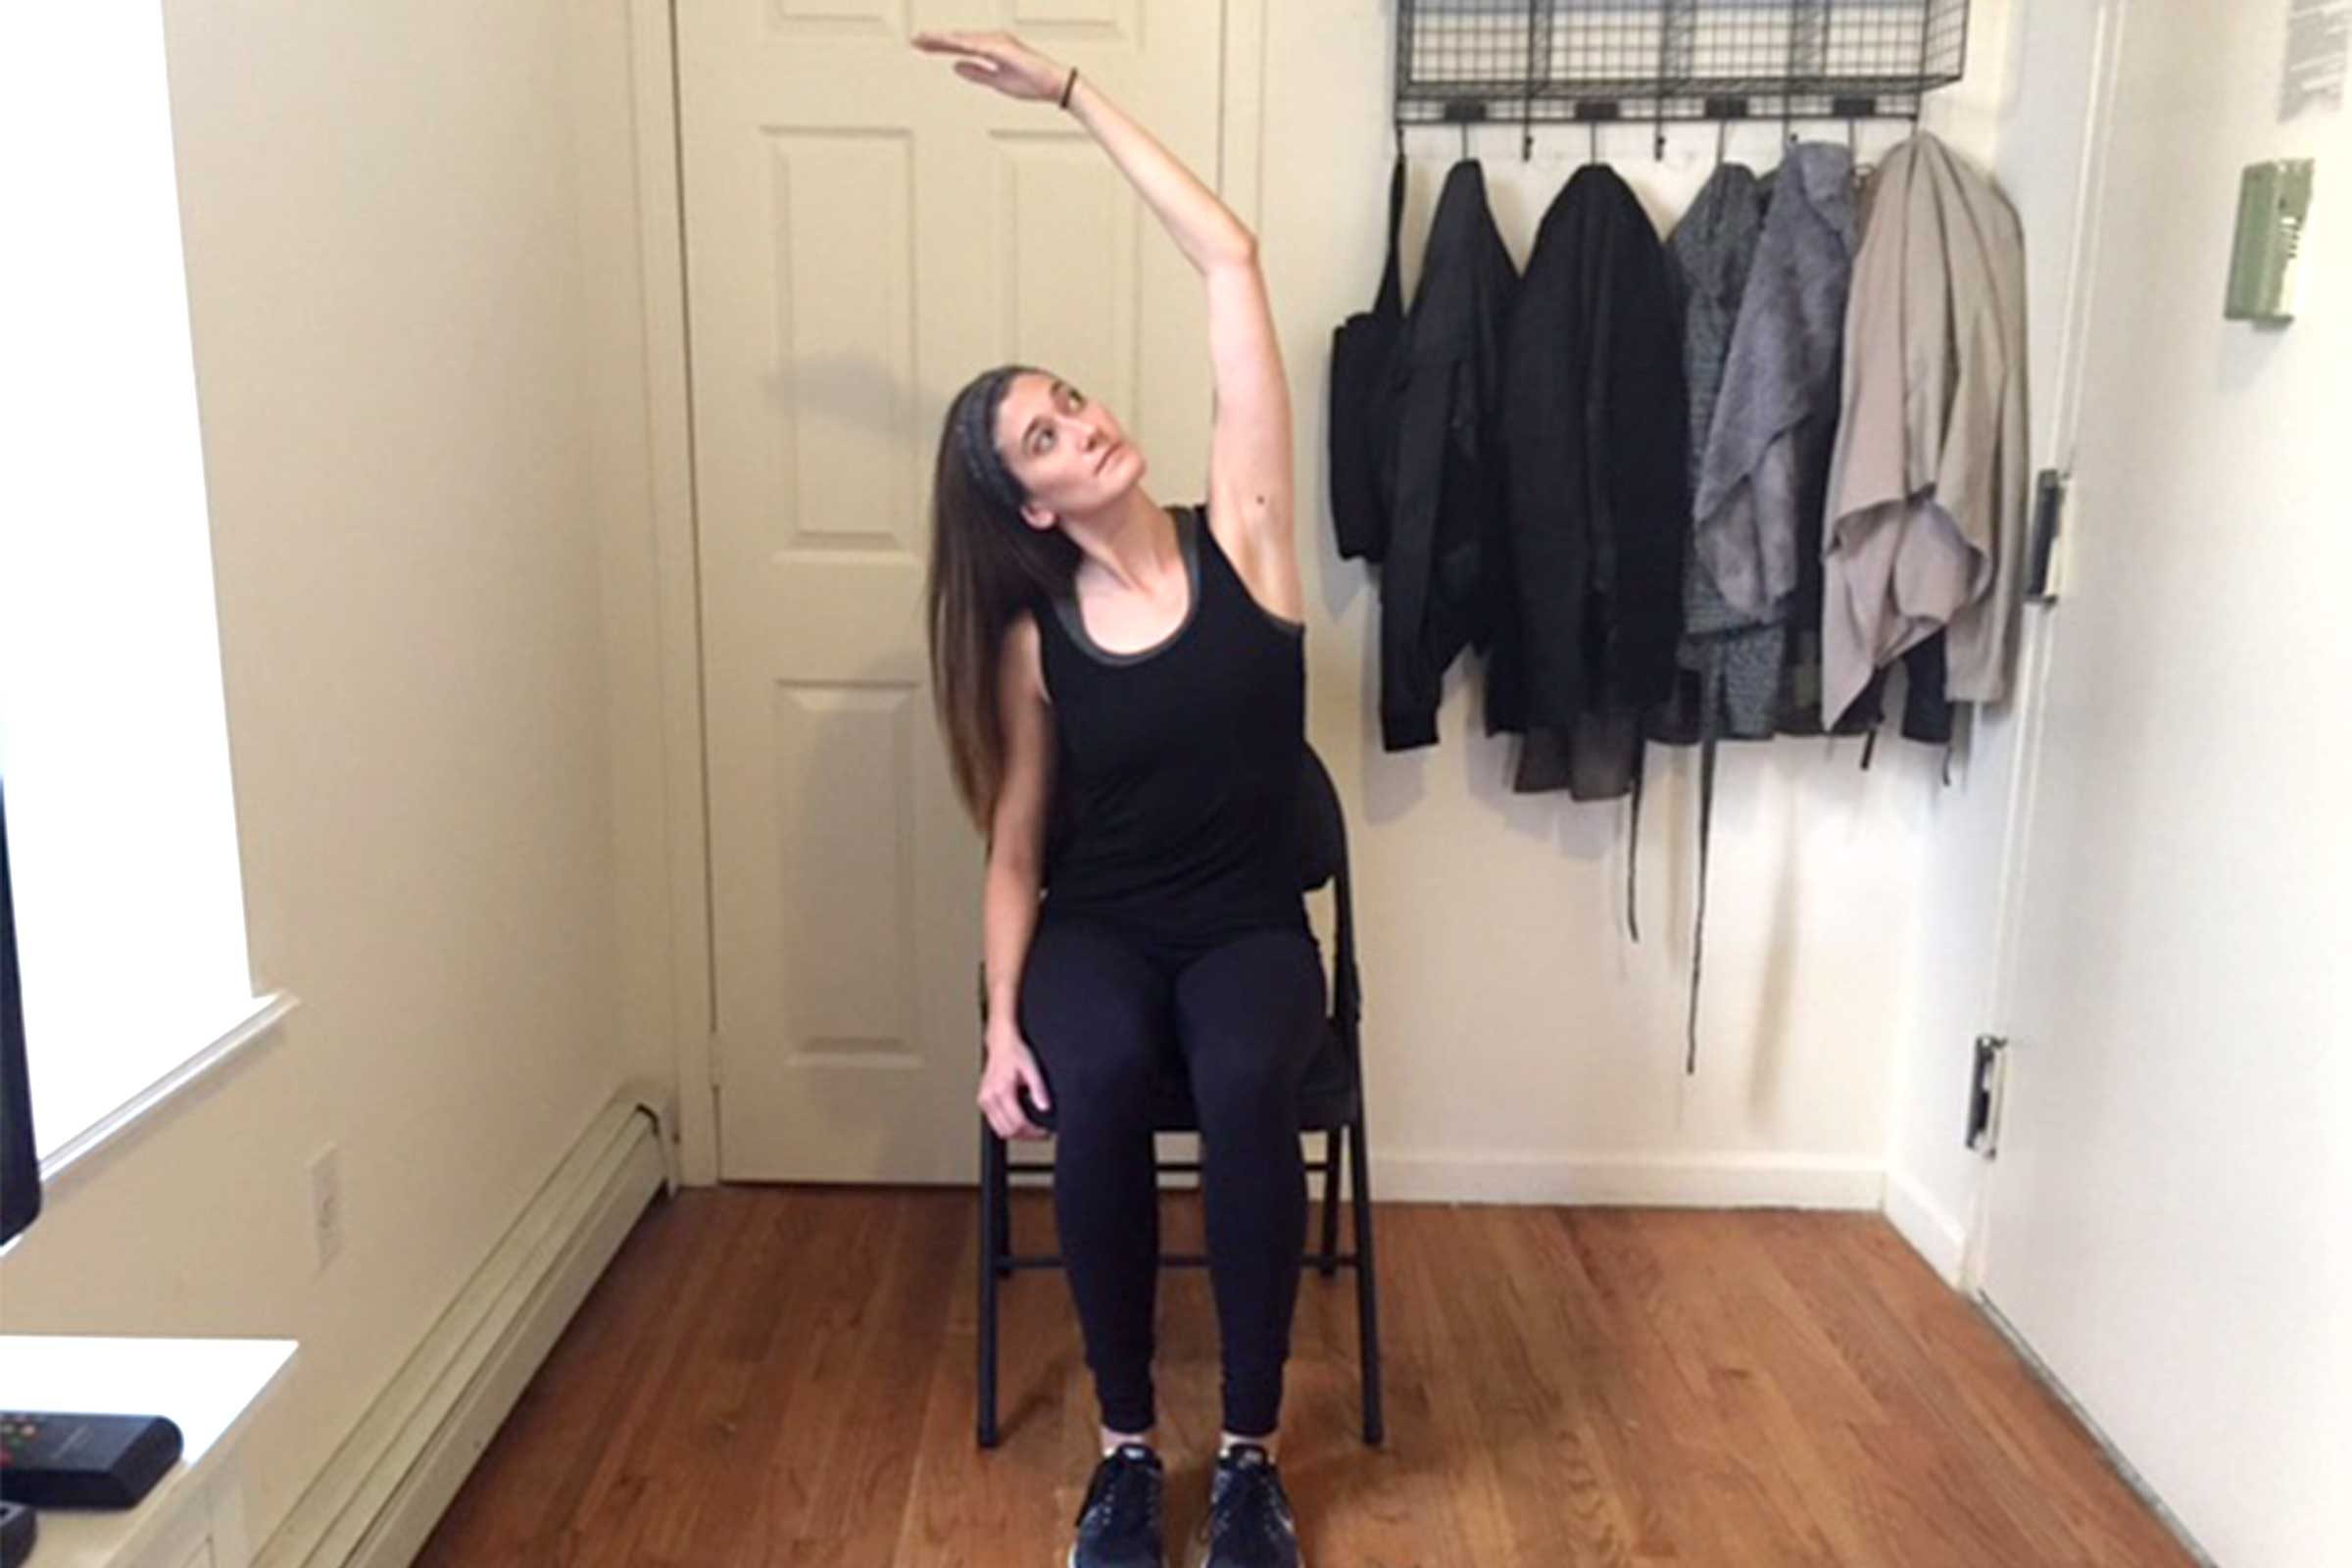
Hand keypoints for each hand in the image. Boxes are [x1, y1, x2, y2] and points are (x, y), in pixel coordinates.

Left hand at [911, 30, 1070, 103]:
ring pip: (965, 39)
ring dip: (944, 39)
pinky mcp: (1005, 48)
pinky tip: (948, 44)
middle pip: (958, 39)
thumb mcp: (997, 82)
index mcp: (990, 49)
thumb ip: (976, 73)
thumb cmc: (1031, 83)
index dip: (939, 46)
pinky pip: (979, 46)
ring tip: (924, 40)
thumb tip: (955, 67)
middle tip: (913, 40)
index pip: (959, 47)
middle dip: (935, 40)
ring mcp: (999, 43)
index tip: (920, 46)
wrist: (1054, 86)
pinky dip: (963, 44)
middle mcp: (992, 41)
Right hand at [978, 1027, 1052, 1139]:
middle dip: (1026, 1136)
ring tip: (1031, 1130)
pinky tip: (1018, 1122)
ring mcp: (984, 1100)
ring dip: (1016, 1134)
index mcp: (1002, 1090)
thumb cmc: (1015, 1053)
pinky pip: (994, 1123)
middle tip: (1040, 1134)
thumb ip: (1039, 1090)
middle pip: (1008, 1130)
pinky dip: (1007, 1127)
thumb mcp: (1032, 1069)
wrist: (1001, 1044)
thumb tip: (1045, 1107)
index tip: (1043, 1132)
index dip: (1032, 1132)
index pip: (1017, 1123)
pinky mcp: (983, 1101)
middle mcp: (989, 1097)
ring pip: (999, 1130)